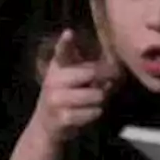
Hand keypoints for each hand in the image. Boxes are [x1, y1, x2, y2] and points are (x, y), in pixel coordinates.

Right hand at [30, 29, 119, 143]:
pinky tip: (87, 113)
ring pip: (96, 94)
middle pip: (90, 73)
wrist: (45, 125)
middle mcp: (54, 80)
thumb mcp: (69, 78)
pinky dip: (95, 113)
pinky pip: (93, 112)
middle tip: (113, 79)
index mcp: (58, 66)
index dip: (65, 43)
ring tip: (94, 99)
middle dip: (107, 76)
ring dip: (101, 98)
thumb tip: (114, 70)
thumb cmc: (64, 96)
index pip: (62, 52)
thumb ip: (88, 70)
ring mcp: (56, 99)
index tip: (69, 33)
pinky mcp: (62, 117)